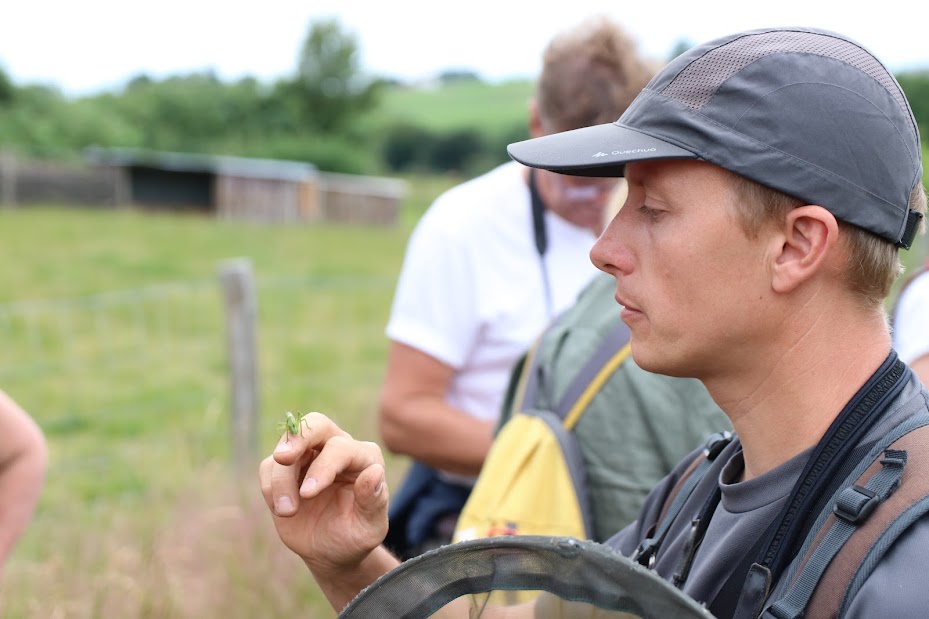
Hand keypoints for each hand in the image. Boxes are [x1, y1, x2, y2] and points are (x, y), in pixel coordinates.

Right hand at [258, 412, 388, 571]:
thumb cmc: (356, 535)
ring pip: (286, 449)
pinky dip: (270, 487)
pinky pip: (269, 467)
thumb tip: (374, 472)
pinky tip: (283, 510)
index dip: (323, 467)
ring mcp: (310, 457)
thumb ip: (374, 500)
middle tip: (282, 458)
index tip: (308, 494)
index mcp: (364, 457)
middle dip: (297, 438)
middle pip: (316, 425)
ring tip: (287, 512)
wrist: (332, 551)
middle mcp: (338, 448)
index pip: (340, 448)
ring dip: (280, 480)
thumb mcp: (370, 526)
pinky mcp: (286, 470)